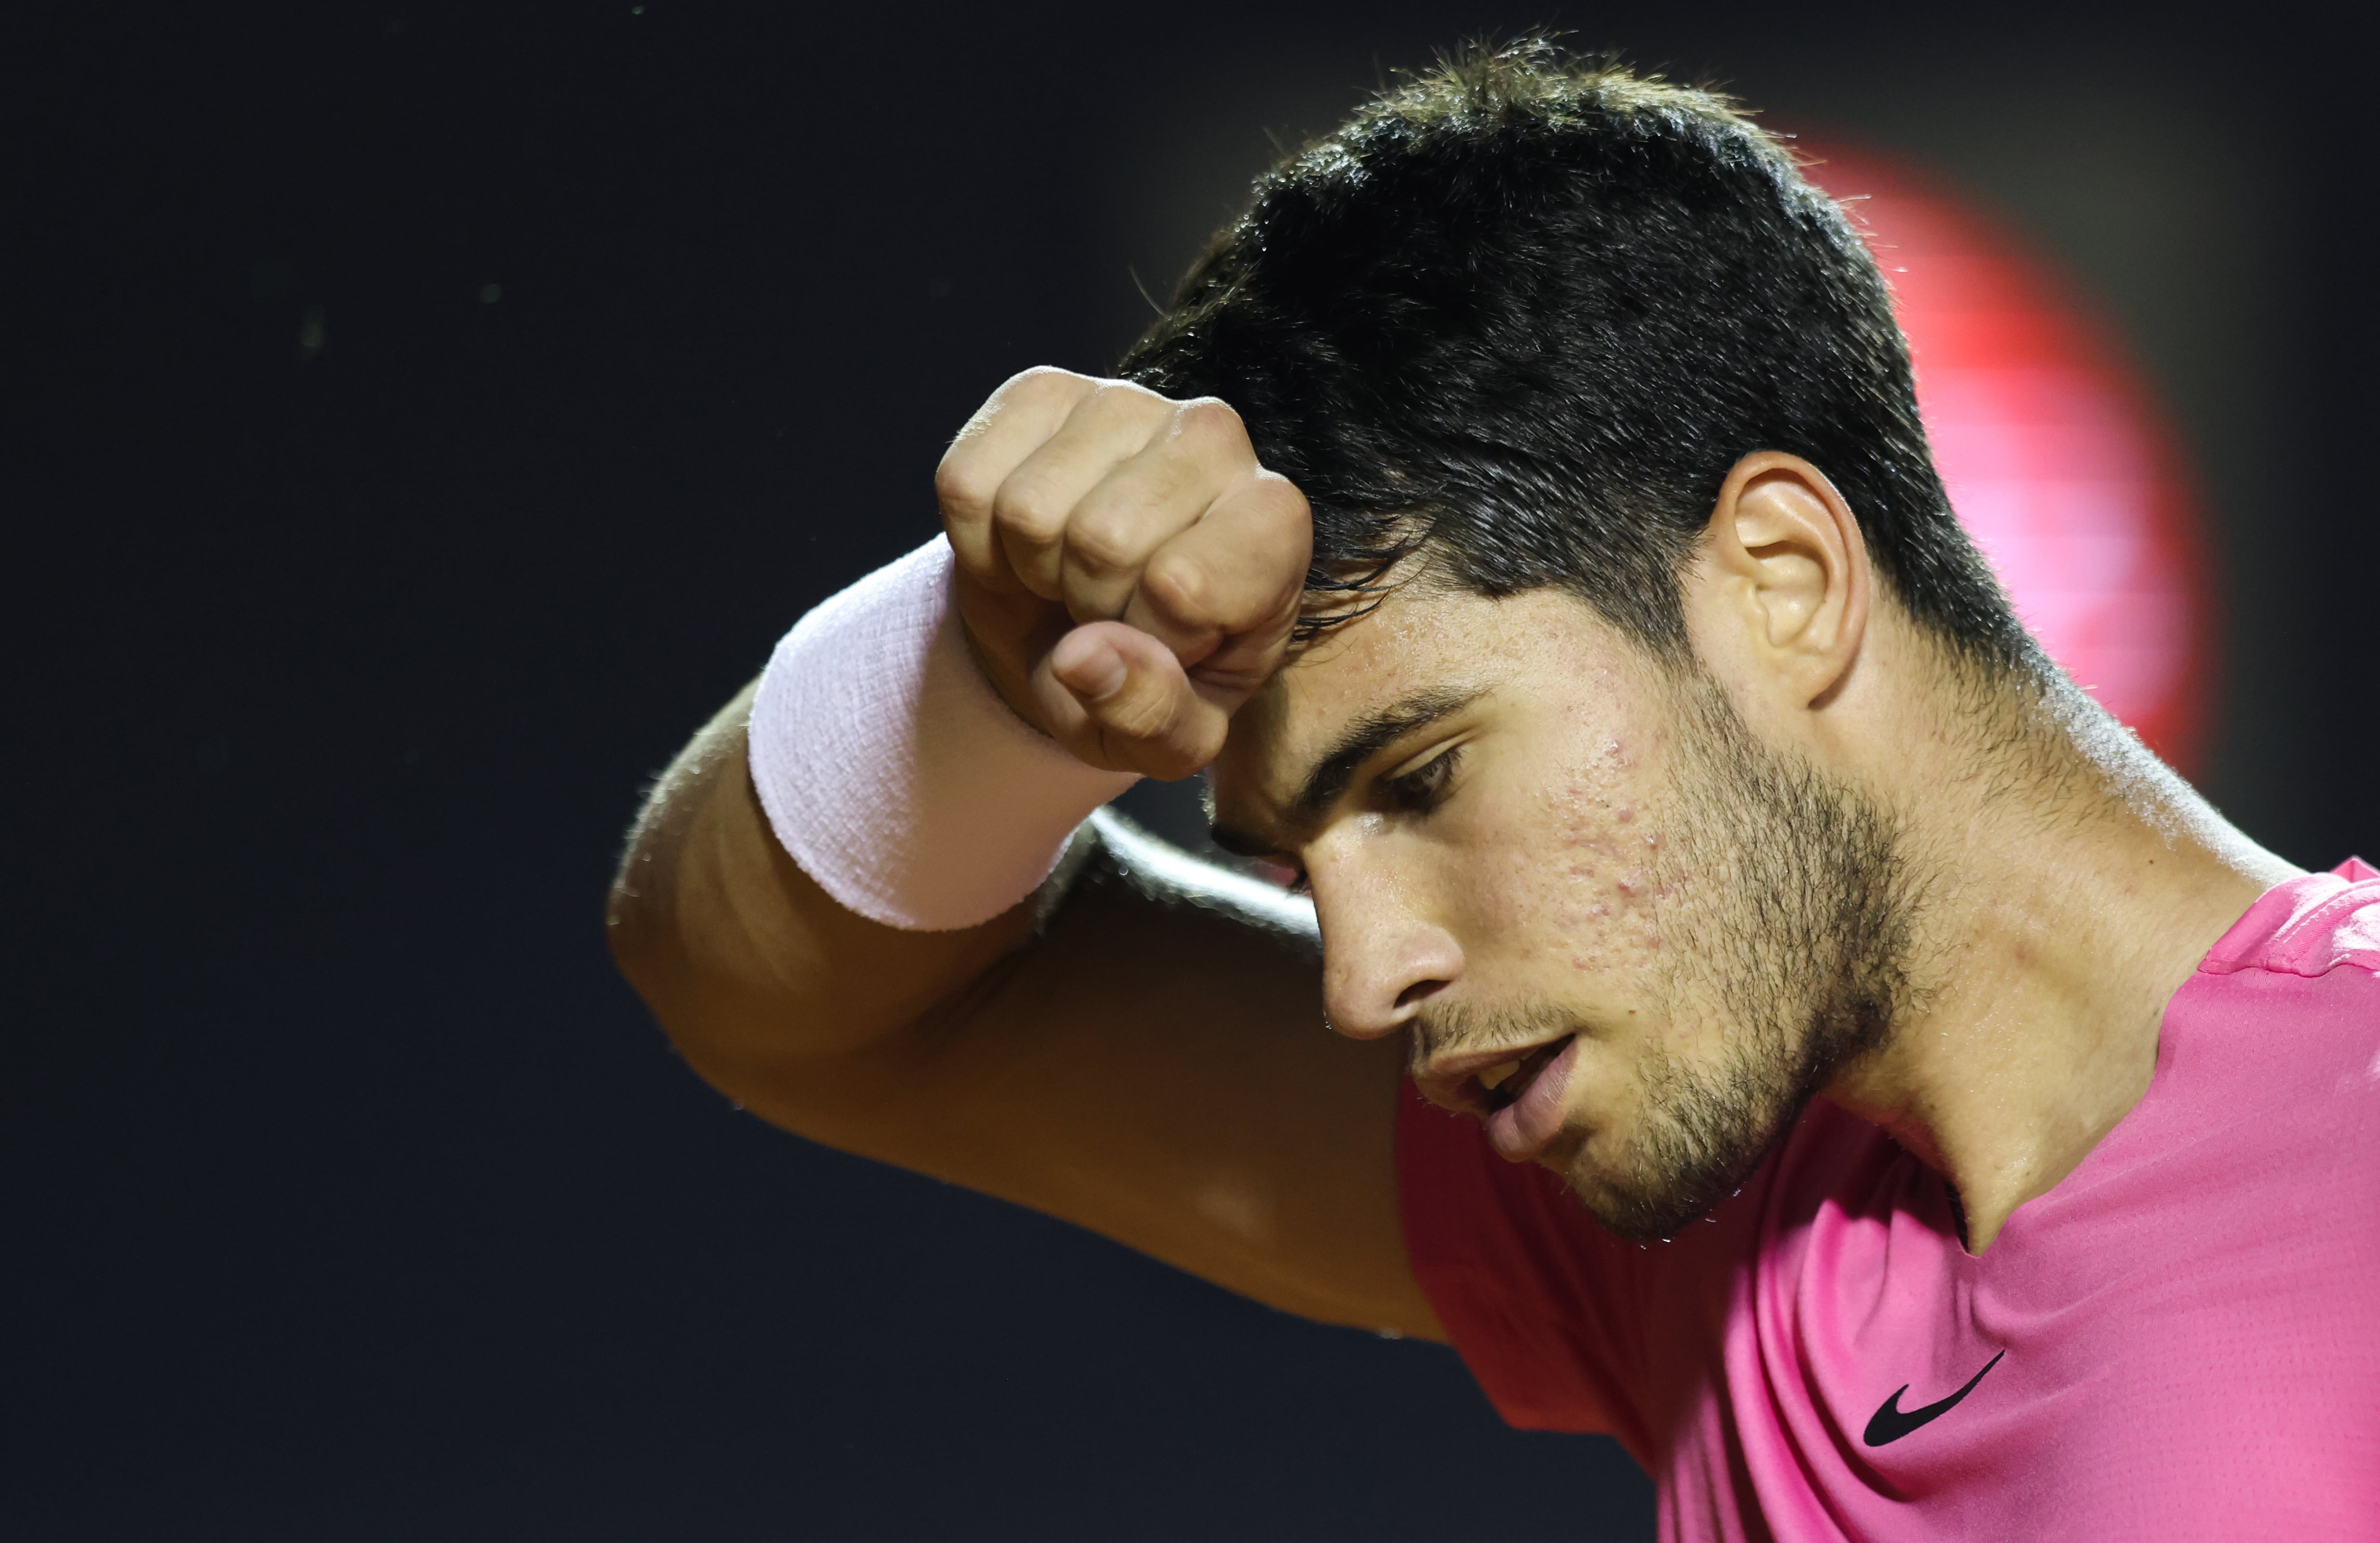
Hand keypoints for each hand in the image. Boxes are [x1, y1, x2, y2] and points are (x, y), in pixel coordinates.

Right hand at [935, 368, 1311, 778]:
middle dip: (1087, 606)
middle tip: (1107, 613)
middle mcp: (1215, 437)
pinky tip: (1024, 547)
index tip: (1167, 645)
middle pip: (1101, 540)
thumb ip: (1150, 717)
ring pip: (1028, 510)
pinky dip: (977, 543)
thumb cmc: (1153, 678)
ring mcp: (1126, 401)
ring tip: (1067, 579)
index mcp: (1274, 523)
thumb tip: (1083, 657)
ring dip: (1030, 571)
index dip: (1151, 642)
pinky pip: (967, 482)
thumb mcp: (1172, 738)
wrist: (1084, 627)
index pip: (1185, 584)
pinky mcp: (1042, 391)